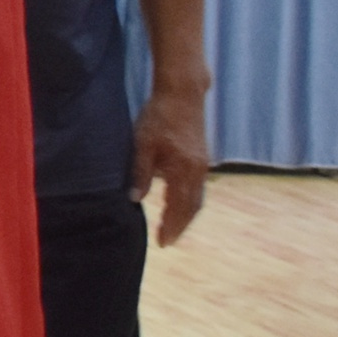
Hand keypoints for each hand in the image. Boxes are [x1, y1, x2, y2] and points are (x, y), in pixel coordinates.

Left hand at [131, 79, 210, 245]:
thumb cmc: (159, 116)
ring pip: (198, 197)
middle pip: (192, 206)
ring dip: (186, 214)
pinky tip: (179, 202)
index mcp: (185, 170)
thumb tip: (134, 200)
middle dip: (180, 225)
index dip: (171, 226)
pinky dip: (190, 200)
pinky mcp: (201, 157)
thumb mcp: (143, 145)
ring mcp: (203, 163)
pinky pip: (198, 186)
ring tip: (173, 227)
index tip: (163, 242)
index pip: (179, 207)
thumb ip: (141, 174)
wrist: (182, 93)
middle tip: (167, 241)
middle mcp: (199, 170)